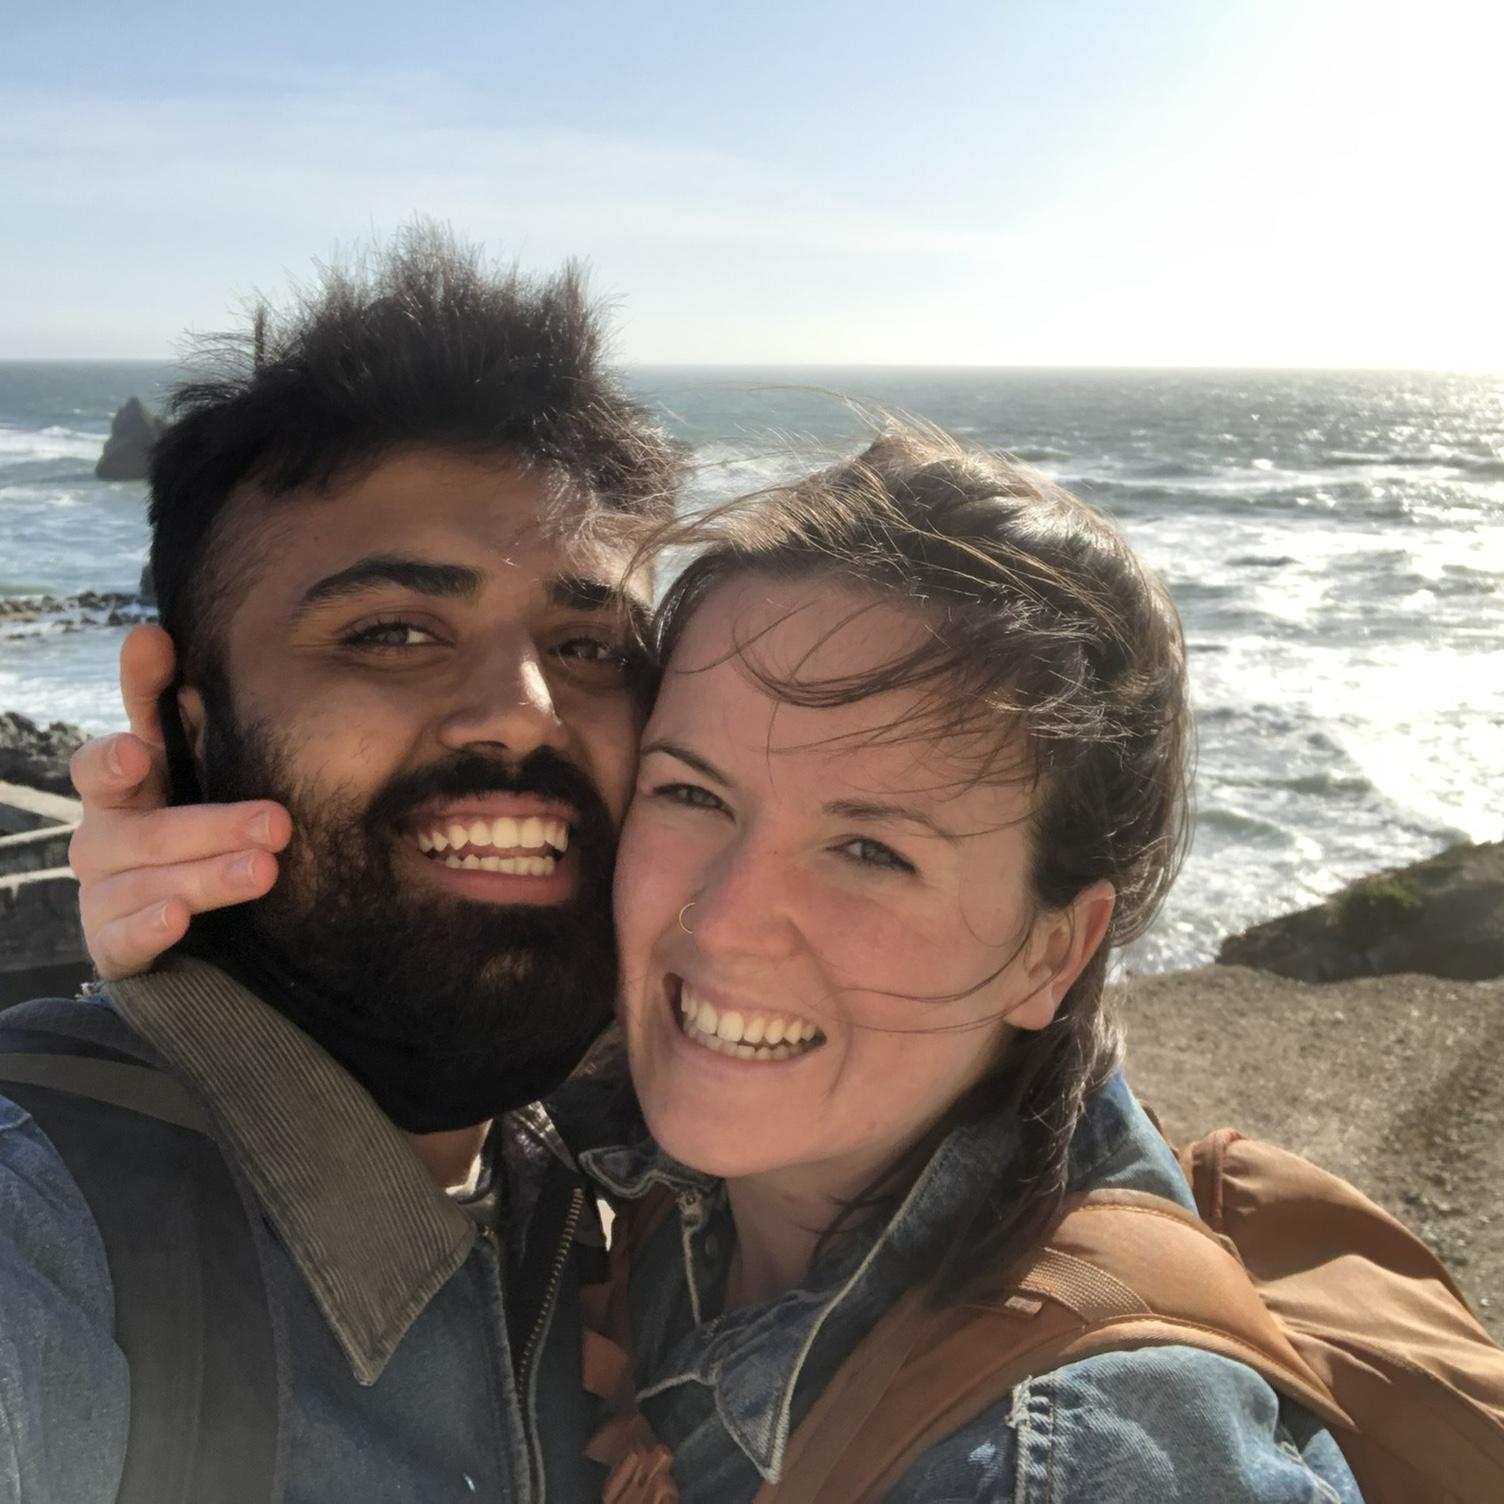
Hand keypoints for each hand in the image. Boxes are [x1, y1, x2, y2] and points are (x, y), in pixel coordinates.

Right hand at [68, 624, 289, 978]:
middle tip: (277, 823)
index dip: (119, 752)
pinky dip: (150, 925)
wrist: (193, 931)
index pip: (109, 758)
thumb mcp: (209, 772)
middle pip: (147, 828)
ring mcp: (104, 889)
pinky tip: (176, 915)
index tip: (143, 748)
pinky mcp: (112, 942)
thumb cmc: (204, 830)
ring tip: (264, 870)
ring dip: (207, 875)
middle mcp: (105, 833)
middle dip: (213, 825)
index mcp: (125, 784)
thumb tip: (163, 633)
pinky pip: (123, 936)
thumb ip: (193, 714)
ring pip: (148, 881)